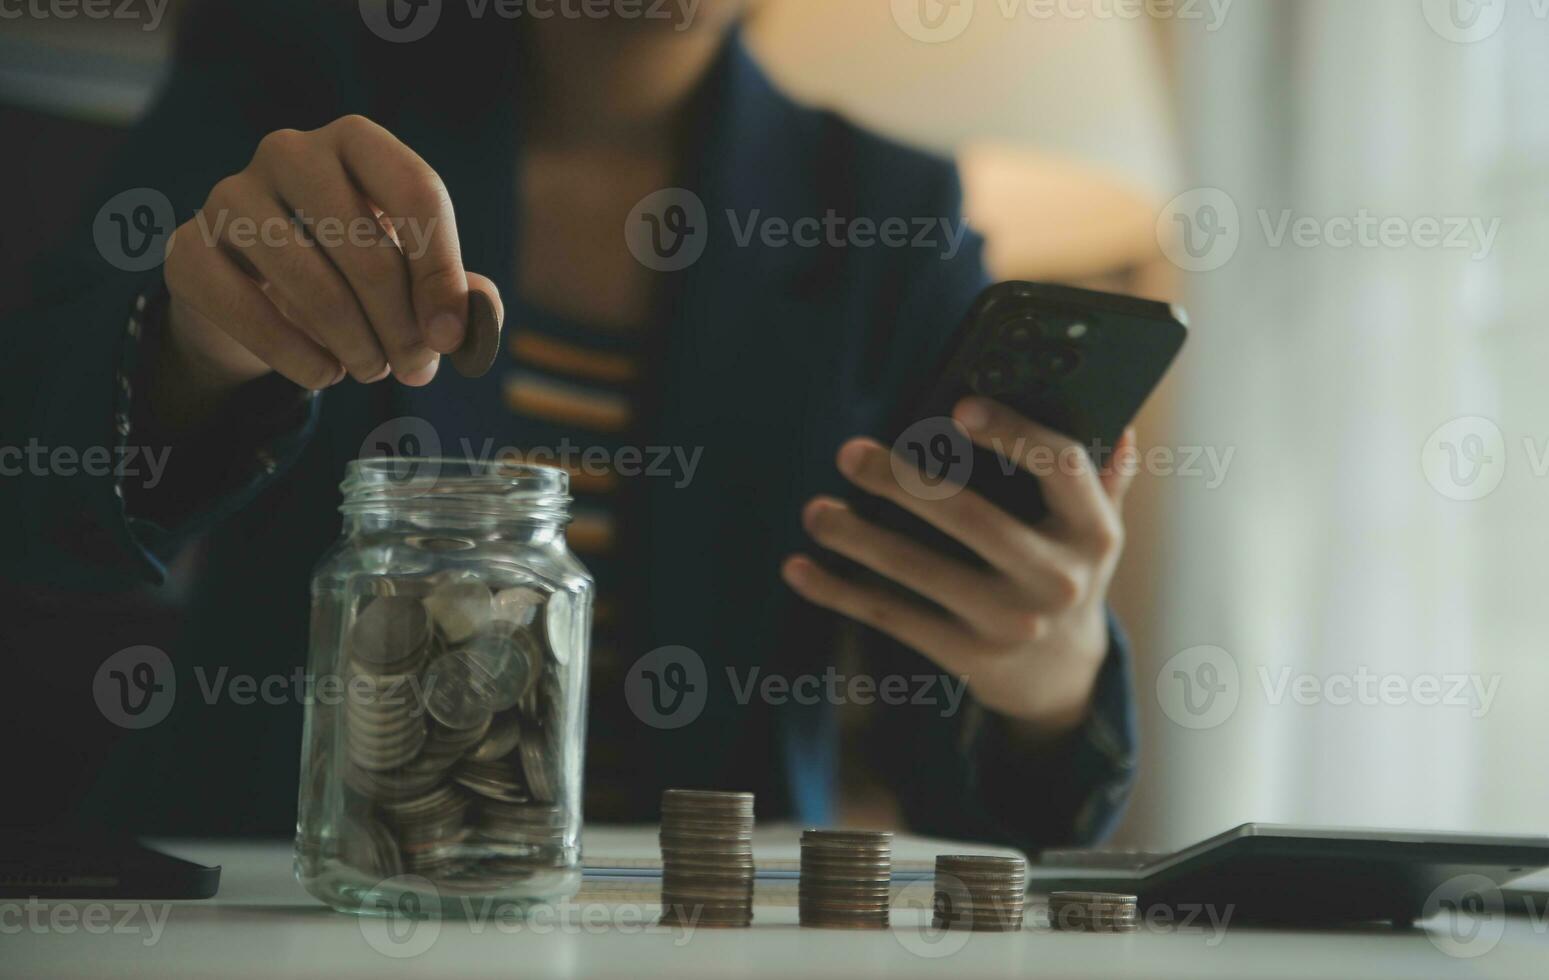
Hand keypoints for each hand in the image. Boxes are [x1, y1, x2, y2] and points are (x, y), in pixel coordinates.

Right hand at [158, 114, 500, 404]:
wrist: (262, 296)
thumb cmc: (356, 275)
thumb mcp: (415, 277)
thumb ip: (458, 295)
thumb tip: (469, 325)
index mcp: (357, 142)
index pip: (416, 191)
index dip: (441, 272)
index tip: (450, 336)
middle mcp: (290, 152)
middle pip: (362, 243)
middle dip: (399, 323)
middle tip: (415, 368)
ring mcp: (229, 195)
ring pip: (307, 280)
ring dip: (353, 343)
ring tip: (373, 368)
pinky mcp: (189, 249)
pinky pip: (246, 310)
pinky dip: (296, 356)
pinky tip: (325, 373)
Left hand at [782, 397, 1135, 734]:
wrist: (1062, 679)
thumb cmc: (1065, 573)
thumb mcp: (1095, 530)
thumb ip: (1104, 477)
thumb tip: (1118, 419)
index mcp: (1093, 530)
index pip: (1061, 465)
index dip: (1013, 433)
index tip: (958, 407)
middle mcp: (1057, 578)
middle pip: (971, 518)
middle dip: (902, 481)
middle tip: (849, 453)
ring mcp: (1011, 622)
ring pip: (920, 571)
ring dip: (857, 538)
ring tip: (815, 511)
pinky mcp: (968, 657)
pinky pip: (893, 617)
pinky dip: (839, 592)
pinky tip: (799, 569)